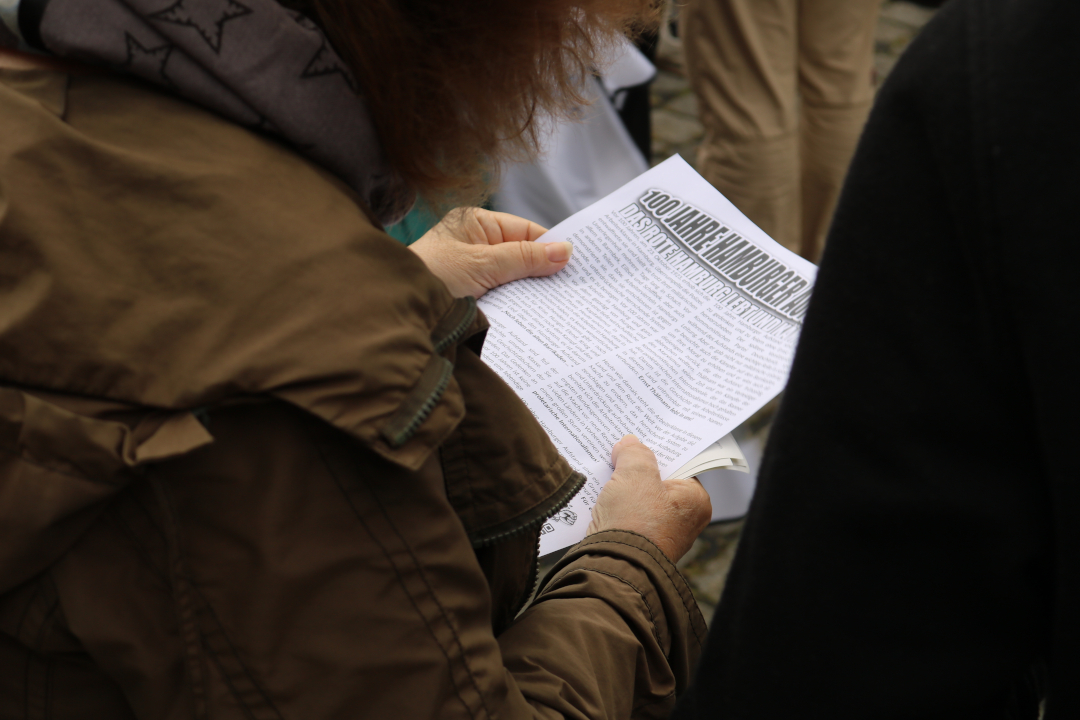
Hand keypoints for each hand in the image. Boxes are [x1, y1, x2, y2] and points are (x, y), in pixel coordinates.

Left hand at [409, 207, 572, 297]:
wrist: (395, 313)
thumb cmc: (428, 278)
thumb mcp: (481, 265)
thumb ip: (523, 258)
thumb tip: (565, 251)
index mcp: (476, 224)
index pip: (526, 231)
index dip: (550, 247)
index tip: (577, 264)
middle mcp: (475, 244)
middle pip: (522, 255)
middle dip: (543, 272)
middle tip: (573, 289)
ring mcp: (472, 271)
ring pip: (513, 279)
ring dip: (529, 292)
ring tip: (557, 306)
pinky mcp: (470, 297)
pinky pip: (501, 297)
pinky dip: (515, 306)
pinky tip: (531, 317)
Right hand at [586, 435, 711, 561]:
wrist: (613, 567)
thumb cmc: (635, 523)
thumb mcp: (635, 474)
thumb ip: (634, 453)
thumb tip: (629, 445)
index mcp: (695, 501)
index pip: (680, 464)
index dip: (658, 450)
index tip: (641, 439)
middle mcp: (684, 520)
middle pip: (658, 481)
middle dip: (637, 468)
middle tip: (619, 453)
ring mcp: (660, 534)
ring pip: (640, 499)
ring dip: (623, 487)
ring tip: (606, 471)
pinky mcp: (638, 544)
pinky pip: (627, 516)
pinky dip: (615, 506)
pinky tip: (599, 495)